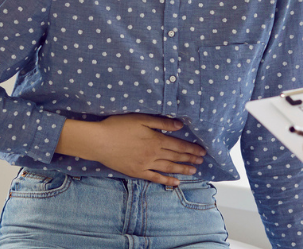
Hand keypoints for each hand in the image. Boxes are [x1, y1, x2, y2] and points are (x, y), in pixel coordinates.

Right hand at [56, 114, 207, 186]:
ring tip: (193, 171)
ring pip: (168, 168)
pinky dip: (166, 180)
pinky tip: (175, 182)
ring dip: (182, 170)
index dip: (191, 149)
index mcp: (156, 139)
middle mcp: (154, 153)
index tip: (202, 151)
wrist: (99, 141)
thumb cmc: (118, 126)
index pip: (179, 145)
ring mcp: (146, 164)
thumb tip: (180, 125)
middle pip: (176, 157)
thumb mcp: (141, 119)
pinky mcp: (137, 172)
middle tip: (201, 161)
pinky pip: (155, 177)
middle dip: (190, 159)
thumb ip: (162, 123)